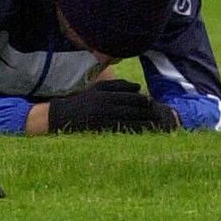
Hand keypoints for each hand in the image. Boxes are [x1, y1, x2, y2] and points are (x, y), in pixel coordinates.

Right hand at [46, 80, 179, 133]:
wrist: (62, 117)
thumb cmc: (84, 100)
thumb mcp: (99, 89)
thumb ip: (119, 85)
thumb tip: (139, 88)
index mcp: (106, 96)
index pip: (130, 98)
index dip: (142, 101)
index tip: (151, 103)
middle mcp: (105, 108)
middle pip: (131, 111)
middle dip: (145, 113)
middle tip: (158, 116)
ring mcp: (102, 122)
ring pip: (128, 123)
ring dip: (142, 125)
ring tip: (154, 127)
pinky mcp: (100, 133)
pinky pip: (120, 134)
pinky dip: (132, 134)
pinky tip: (140, 135)